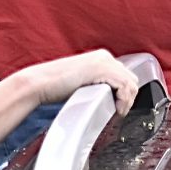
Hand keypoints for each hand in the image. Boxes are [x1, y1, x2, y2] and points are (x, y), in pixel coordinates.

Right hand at [19, 49, 144, 113]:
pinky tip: (116, 109)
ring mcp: (103, 61)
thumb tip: (109, 98)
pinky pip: (124, 85)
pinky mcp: (100, 69)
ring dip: (127, 101)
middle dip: (128, 98)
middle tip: (118, 111)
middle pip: (131, 79)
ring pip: (130, 83)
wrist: (39, 83)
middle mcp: (104, 56)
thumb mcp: (82, 84)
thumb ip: (96, 86)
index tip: (118, 107)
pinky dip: (123, 100)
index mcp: (100, 58)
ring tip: (117, 112)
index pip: (124, 76)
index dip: (124, 94)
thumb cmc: (55, 87)